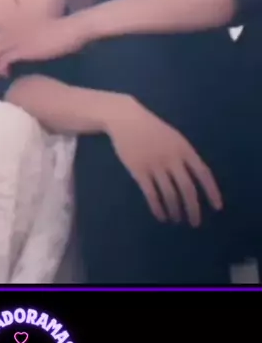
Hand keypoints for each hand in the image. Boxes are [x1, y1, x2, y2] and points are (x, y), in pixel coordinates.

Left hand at [0, 14, 87, 77]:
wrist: (71, 29)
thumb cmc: (63, 31)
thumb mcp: (41, 33)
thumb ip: (31, 39)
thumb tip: (29, 51)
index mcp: (16, 25)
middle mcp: (12, 30)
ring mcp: (16, 39)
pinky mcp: (23, 49)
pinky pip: (4, 60)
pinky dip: (2, 68)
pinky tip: (7, 73)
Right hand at [108, 98, 223, 226]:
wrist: (126, 119)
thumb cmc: (152, 129)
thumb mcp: (174, 137)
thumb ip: (185, 156)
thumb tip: (197, 181)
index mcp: (184, 148)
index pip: (203, 173)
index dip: (212, 191)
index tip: (217, 207)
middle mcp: (172, 158)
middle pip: (187, 188)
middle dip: (193, 209)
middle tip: (195, 222)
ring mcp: (155, 164)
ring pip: (169, 194)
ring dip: (175, 210)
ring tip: (176, 219)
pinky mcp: (139, 171)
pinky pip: (151, 194)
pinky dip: (158, 208)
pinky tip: (161, 216)